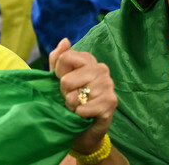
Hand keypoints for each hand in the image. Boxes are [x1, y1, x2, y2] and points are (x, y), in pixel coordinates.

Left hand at [50, 38, 116, 154]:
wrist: (83, 127)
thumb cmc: (70, 98)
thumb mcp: (57, 77)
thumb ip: (57, 58)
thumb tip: (65, 40)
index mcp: (88, 59)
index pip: (65, 57)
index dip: (58, 74)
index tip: (62, 82)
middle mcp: (101, 69)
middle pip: (66, 79)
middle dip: (64, 92)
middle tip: (71, 97)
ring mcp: (108, 85)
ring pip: (74, 96)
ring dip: (71, 105)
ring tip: (78, 106)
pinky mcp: (111, 103)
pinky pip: (83, 109)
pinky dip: (79, 114)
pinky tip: (84, 115)